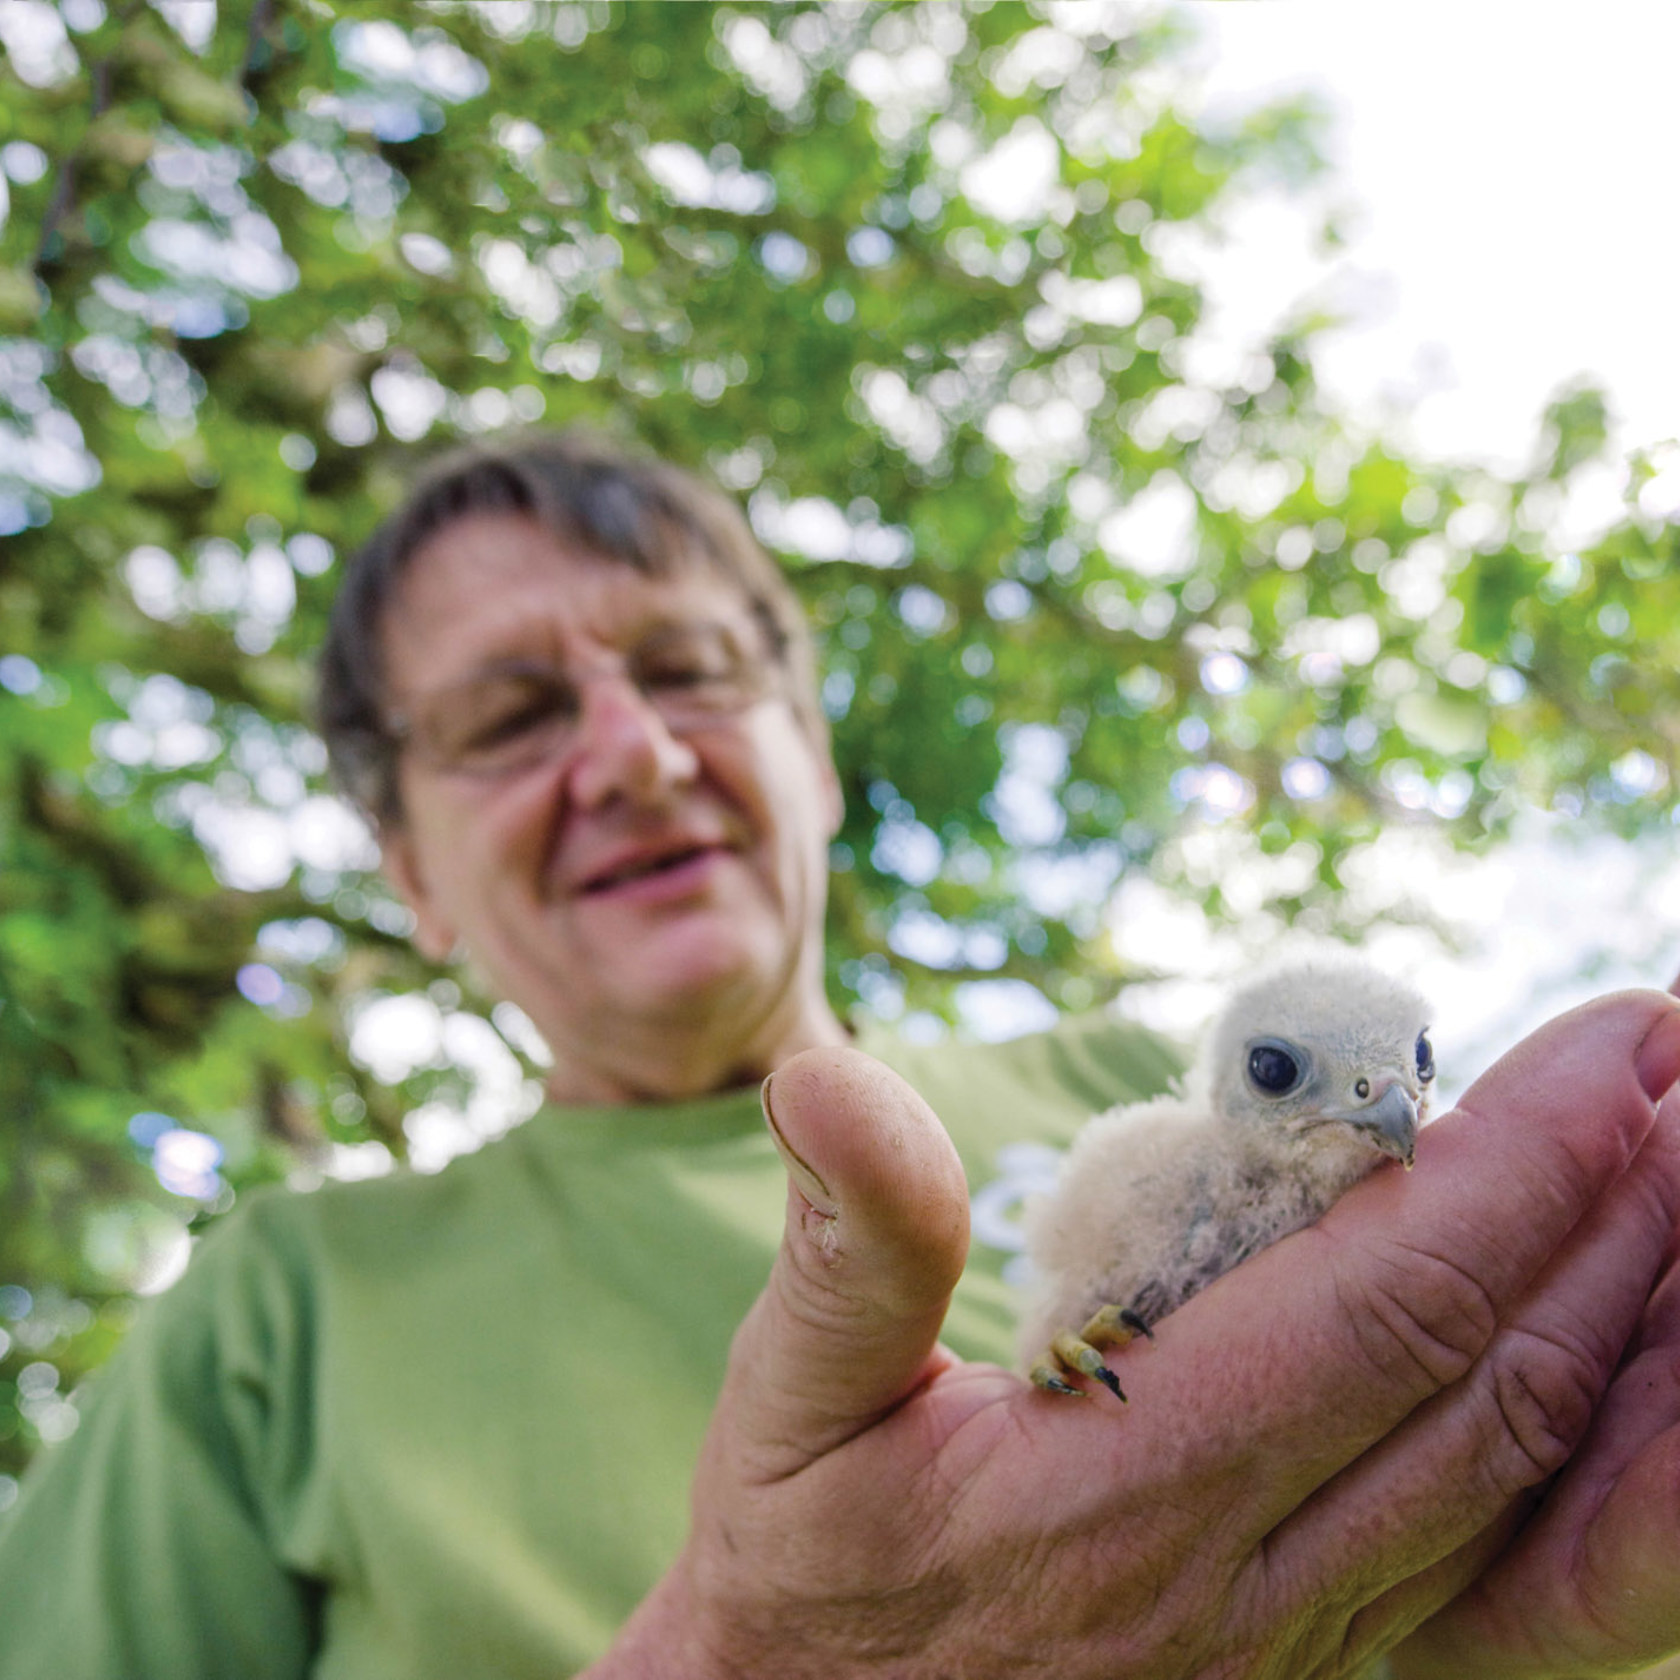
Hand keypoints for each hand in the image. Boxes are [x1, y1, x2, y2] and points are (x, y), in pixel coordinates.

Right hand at [594, 992, 1679, 1679]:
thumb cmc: (806, 1562)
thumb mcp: (788, 1399)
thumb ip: (849, 1242)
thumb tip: (829, 1075)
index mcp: (1121, 1493)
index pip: (1379, 1310)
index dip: (1511, 1167)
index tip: (1609, 1043)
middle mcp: (1250, 1584)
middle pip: (1497, 1381)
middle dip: (1618, 1207)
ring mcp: (1310, 1647)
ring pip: (1535, 1477)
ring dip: (1643, 1317)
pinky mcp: (1329, 1668)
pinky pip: (1522, 1565)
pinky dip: (1614, 1453)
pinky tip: (1645, 1360)